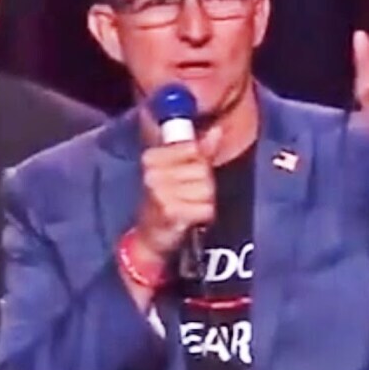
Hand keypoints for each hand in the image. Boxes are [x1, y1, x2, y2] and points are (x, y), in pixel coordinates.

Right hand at [132, 126, 222, 263]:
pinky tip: (190, 218)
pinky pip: (206, 208)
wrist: (150, 238)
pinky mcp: (170, 212)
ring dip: (204, 201)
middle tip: (187, 196)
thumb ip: (198, 152)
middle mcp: (152, 172)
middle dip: (203, 184)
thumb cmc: (165, 201)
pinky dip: (203, 215)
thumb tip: (218, 131)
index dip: (198, 162)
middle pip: (202, 169)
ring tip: (188, 206)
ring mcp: (160, 192)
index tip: (184, 176)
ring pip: (206, 188)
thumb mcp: (177, 172)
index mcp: (151, 157)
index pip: (193, 148)